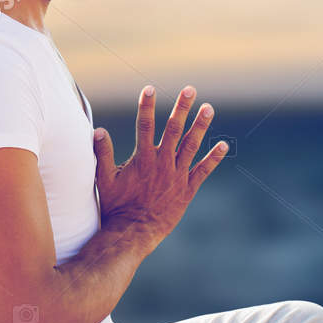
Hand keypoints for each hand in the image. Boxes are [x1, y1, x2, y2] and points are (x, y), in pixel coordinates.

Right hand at [92, 85, 228, 252]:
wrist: (133, 233)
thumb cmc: (116, 207)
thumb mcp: (104, 180)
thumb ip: (102, 154)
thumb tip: (98, 130)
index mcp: (143, 158)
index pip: (145, 125)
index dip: (146, 106)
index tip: (149, 89)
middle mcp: (162, 163)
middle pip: (173, 129)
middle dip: (182, 108)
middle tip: (190, 90)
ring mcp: (177, 175)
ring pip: (191, 145)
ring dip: (200, 126)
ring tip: (209, 108)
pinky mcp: (187, 189)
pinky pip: (203, 170)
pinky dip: (214, 158)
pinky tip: (223, 145)